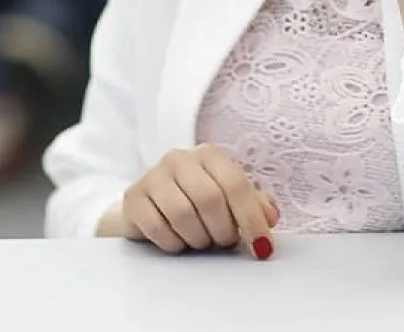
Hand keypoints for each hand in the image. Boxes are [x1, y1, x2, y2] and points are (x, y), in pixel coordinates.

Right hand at [120, 144, 279, 256]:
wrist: (146, 206)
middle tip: (223, 242)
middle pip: (209, 199)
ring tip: (201, 241)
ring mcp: (153, 175)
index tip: (262, 248)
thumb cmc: (194, 202)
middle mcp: (180, 158)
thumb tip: (270, 216)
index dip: (251, 219)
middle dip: (222, 231)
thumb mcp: (227, 200)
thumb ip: (254, 205)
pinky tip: (178, 241)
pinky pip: (158, 228)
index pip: (235, 185)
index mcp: (209, 155)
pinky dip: (174, 243)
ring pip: (183, 214)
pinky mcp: (133, 196)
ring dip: (198, 238)